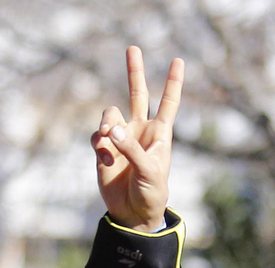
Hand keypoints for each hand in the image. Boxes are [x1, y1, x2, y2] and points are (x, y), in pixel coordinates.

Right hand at [92, 46, 183, 230]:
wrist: (133, 213)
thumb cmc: (151, 193)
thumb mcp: (148, 172)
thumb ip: (131, 149)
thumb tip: (111, 129)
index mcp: (159, 134)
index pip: (168, 103)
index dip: (172, 83)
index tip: (178, 61)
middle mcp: (140, 131)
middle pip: (137, 94)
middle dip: (135, 72)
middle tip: (133, 48)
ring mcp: (121, 138)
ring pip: (109, 114)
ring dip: (106, 122)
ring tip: (107, 138)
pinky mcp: (104, 149)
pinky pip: (96, 135)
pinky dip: (98, 143)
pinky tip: (103, 159)